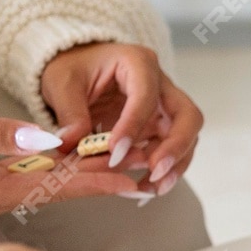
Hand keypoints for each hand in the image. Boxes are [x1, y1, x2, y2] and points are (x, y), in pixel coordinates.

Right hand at [0, 99, 142, 224]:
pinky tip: (75, 166)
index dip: (96, 180)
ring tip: (123, 167)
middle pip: (54, 191)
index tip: (135, 179)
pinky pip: (21, 187)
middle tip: (146, 173)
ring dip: (79, 178)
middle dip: (99, 181)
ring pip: (41, 189)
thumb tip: (47, 140)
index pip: (52, 186)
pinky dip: (51, 176)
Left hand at [41, 43, 202, 195]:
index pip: (146, 96)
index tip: (115, 151)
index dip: (134, 125)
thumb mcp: (62, 83)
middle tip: (155, 171)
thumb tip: (72, 143)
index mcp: (138, 63)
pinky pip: (172, 153)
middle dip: (175, 147)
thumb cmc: (73, 68)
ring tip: (150, 188)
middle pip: (187, 117)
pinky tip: (146, 188)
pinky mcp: (161, 130)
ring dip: (173, 166)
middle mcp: (161, 86)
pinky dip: (163, 172)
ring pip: (186, 139)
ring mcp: (165, 110)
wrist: (78, 72)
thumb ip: (69, 112)